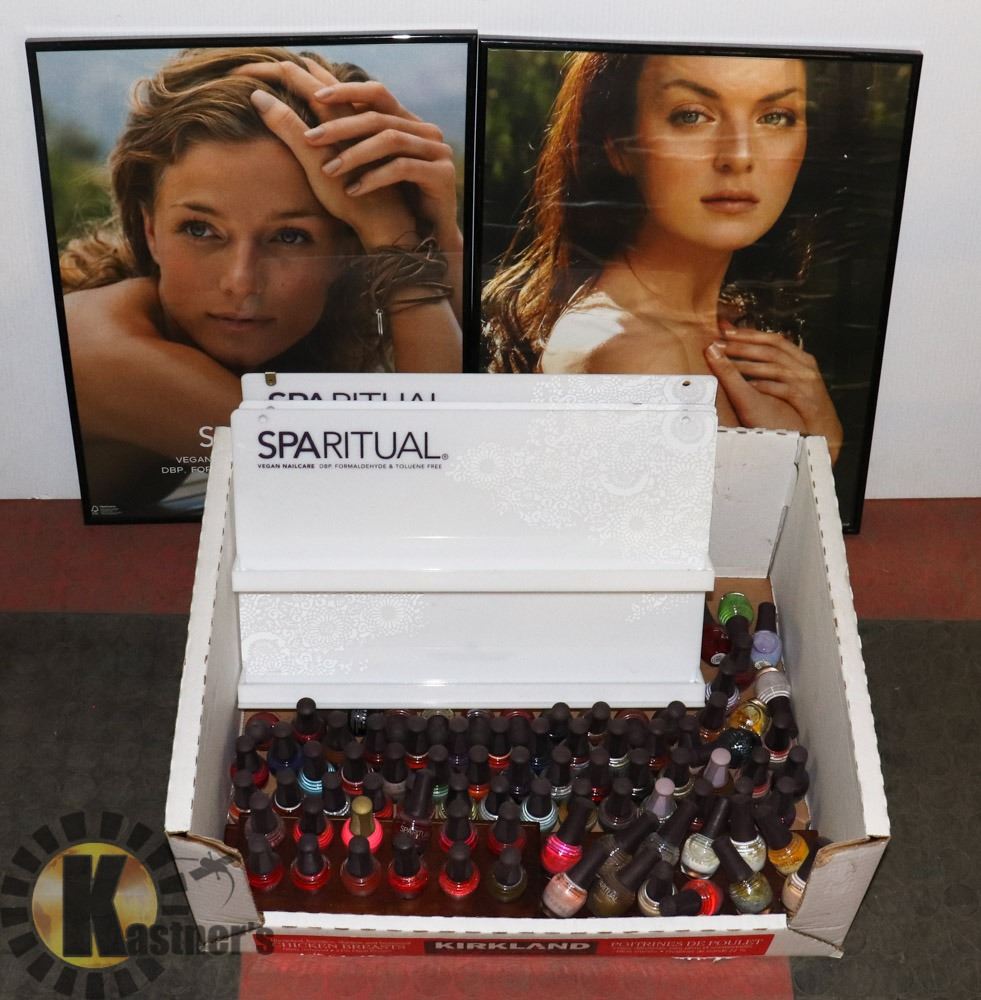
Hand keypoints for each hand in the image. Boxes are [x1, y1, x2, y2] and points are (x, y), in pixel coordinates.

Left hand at [306, 79, 461, 254]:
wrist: (431, 232)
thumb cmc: (399, 199)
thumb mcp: (378, 164)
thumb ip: (362, 139)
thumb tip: (321, 114)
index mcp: (409, 123)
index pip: (378, 94)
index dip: (348, 91)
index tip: (316, 96)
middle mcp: (426, 131)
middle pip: (378, 118)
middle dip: (341, 127)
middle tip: (310, 137)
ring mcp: (437, 151)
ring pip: (390, 140)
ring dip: (355, 155)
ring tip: (328, 170)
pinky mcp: (441, 174)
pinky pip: (403, 169)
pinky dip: (375, 178)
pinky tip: (353, 191)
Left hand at [705, 325, 842, 462]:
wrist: (824, 430)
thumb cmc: (804, 405)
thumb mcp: (791, 380)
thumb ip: (775, 364)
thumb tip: (751, 349)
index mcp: (801, 358)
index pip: (774, 340)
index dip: (750, 334)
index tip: (727, 331)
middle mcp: (805, 367)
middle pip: (772, 350)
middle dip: (744, 346)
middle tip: (720, 344)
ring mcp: (806, 382)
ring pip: (774, 368)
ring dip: (748, 365)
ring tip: (727, 364)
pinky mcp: (805, 399)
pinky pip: (781, 389)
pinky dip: (764, 386)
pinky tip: (748, 386)